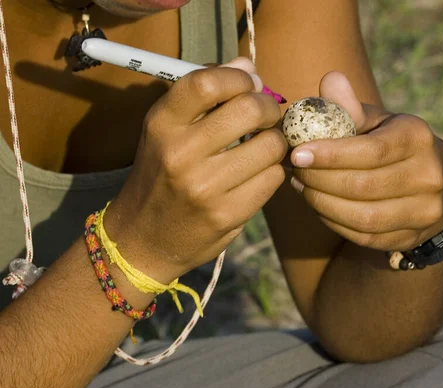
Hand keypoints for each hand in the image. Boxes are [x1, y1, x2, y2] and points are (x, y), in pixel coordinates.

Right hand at [103, 58, 287, 282]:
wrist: (141, 239)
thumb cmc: (159, 176)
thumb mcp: (166, 131)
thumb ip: (203, 96)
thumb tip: (248, 66)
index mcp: (161, 125)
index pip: (206, 83)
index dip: (239, 77)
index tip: (249, 83)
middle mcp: (180, 154)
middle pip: (249, 110)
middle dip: (268, 107)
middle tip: (266, 115)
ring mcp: (205, 188)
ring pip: (270, 146)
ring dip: (274, 142)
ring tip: (262, 146)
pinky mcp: (227, 214)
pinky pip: (272, 178)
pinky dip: (272, 172)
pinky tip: (257, 174)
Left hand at [289, 72, 442, 252]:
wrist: (430, 183)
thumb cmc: (389, 144)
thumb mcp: (375, 121)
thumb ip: (349, 105)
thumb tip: (329, 80)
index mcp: (417, 137)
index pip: (371, 151)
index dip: (331, 155)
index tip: (297, 154)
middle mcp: (429, 176)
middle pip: (363, 186)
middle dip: (320, 180)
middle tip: (294, 170)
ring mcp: (423, 211)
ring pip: (363, 216)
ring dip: (322, 203)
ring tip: (302, 187)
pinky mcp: (409, 237)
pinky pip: (363, 235)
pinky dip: (333, 220)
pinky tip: (318, 204)